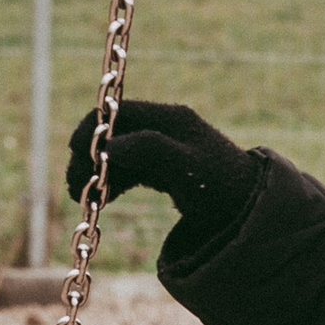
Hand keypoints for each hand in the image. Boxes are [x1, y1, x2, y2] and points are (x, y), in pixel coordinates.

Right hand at [65, 98, 257, 243]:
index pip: (117, 114)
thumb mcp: (187, 169)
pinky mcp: (164, 167)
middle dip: (89, 157)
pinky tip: (100, 200)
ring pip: (117, 154)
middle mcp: (165, 127)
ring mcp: (164, 147)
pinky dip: (111, 182)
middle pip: (112, 134)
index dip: (90, 132)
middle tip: (73, 187)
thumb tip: (109, 147)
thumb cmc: (223, 188)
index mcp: (170, 118)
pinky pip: (128, 169)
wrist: (252, 210)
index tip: (73, 157)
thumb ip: (150, 150)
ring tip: (81, 199)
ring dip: (96, 173)